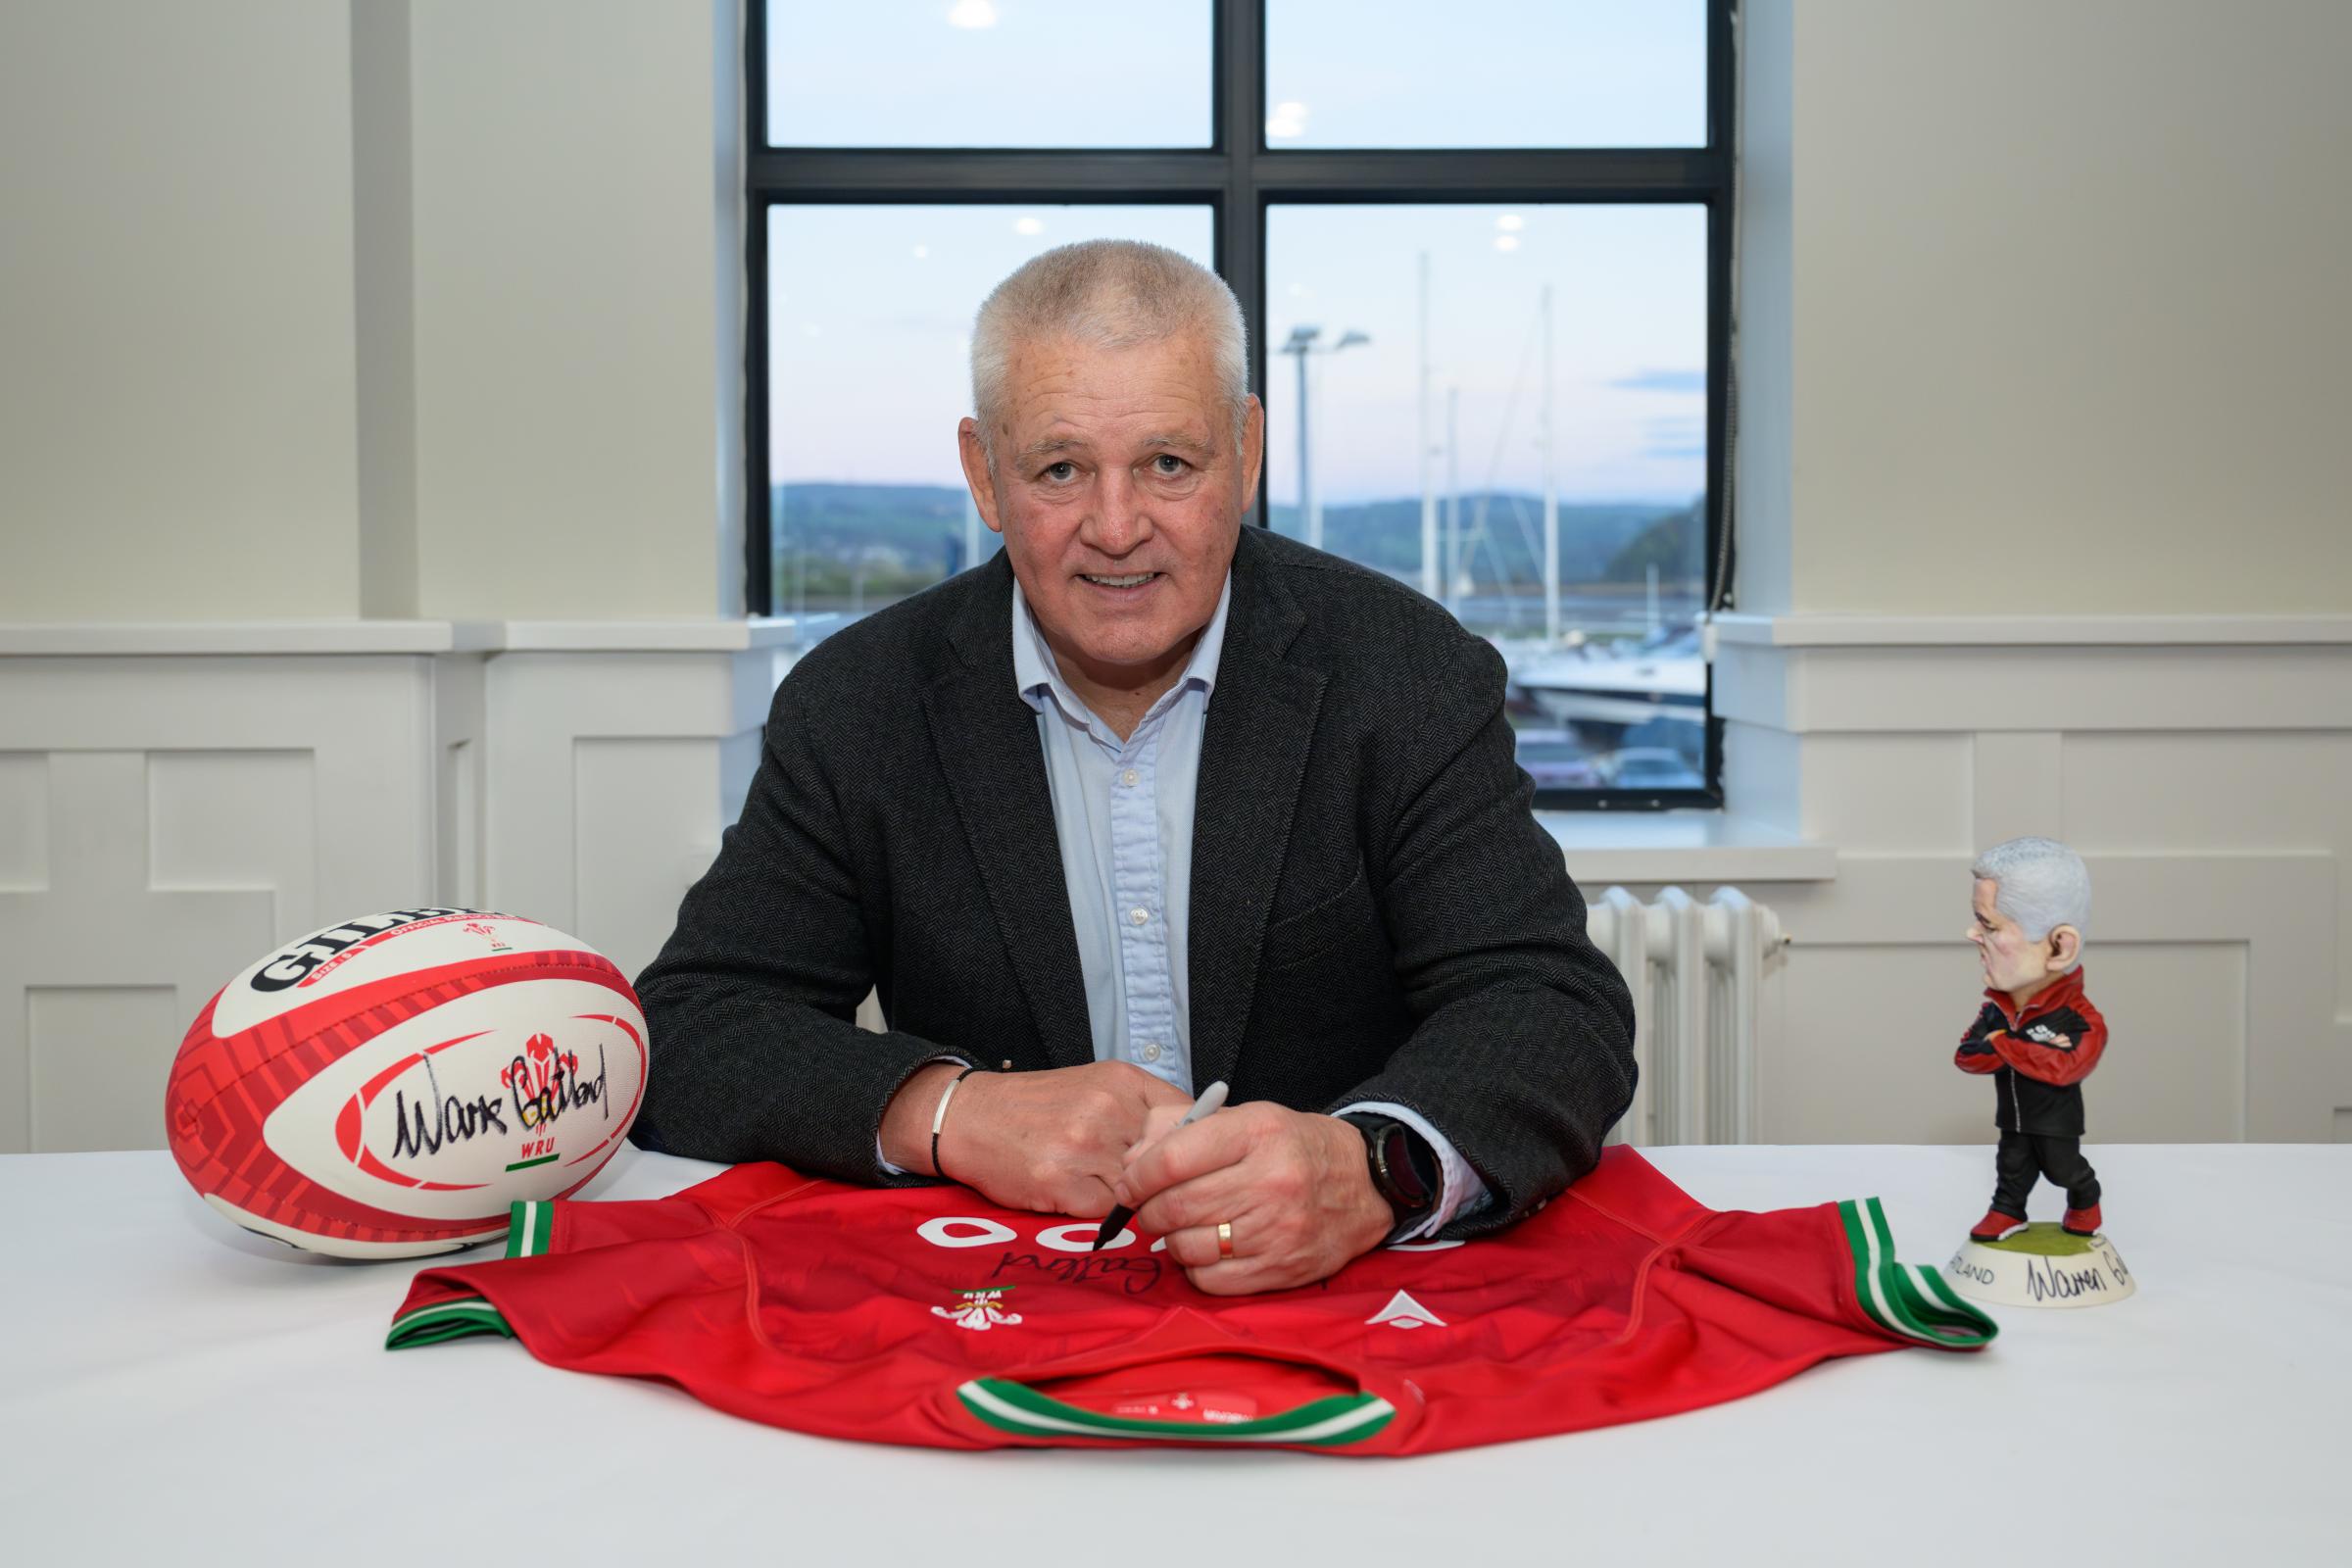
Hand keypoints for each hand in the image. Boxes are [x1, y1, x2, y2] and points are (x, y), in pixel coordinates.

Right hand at [883, 1060, 1190, 1216]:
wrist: (970, 1117)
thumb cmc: (1038, 1106)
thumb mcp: (1097, 1086)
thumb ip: (1143, 1109)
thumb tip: (1198, 1142)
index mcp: (1123, 1082)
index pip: (1190, 1120)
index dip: (1194, 1149)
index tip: (1192, 1165)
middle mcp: (1108, 1109)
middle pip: (1167, 1161)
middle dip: (1163, 1180)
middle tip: (1153, 1189)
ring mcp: (1084, 1147)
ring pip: (1139, 1191)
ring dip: (1131, 1200)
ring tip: (1104, 1189)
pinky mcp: (1061, 1182)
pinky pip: (1106, 1212)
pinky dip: (1100, 1213)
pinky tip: (1079, 1196)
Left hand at [1111, 1102, 1394, 1295]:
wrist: (1366, 1184)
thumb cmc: (1294, 1147)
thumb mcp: (1247, 1118)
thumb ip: (1182, 1129)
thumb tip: (1131, 1162)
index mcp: (1257, 1133)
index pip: (1173, 1160)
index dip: (1137, 1176)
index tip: (1129, 1182)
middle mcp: (1270, 1181)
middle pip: (1176, 1206)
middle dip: (1148, 1209)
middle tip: (1149, 1207)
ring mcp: (1277, 1230)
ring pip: (1188, 1246)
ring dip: (1171, 1239)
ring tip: (1182, 1225)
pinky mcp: (1281, 1270)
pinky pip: (1210, 1280)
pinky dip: (1195, 1268)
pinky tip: (1207, 1249)